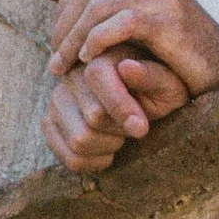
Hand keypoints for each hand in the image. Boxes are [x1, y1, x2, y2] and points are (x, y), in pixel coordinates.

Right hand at [44, 49, 193, 173]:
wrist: (141, 100)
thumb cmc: (159, 90)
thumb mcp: (168, 82)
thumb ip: (151, 76)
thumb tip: (127, 68)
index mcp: (99, 55)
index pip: (97, 78)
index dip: (121, 108)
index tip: (142, 128)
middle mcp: (71, 74)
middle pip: (93, 117)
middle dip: (122, 128)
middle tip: (135, 126)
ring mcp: (57, 100)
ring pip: (79, 141)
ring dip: (108, 146)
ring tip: (120, 134)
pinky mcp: (50, 125)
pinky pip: (70, 158)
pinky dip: (94, 162)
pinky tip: (107, 149)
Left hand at [45, 0, 218, 95]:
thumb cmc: (175, 52)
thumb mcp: (131, 21)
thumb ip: (94, 1)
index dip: (61, 7)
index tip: (55, 41)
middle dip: (62, 26)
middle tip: (54, 60)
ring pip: (95, 7)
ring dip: (72, 40)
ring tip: (64, 67)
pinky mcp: (167, 17)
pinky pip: (115, 24)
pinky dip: (94, 42)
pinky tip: (88, 61)